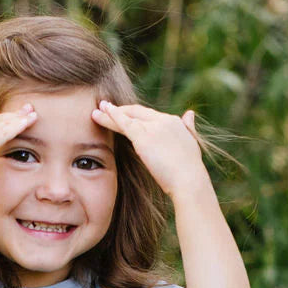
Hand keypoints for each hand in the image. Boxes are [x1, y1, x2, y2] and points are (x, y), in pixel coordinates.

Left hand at [91, 100, 207, 198]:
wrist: (189, 180)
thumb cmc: (190, 170)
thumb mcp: (191, 143)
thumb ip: (188, 127)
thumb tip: (189, 114)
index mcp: (173, 122)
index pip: (148, 115)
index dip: (134, 114)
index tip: (123, 113)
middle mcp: (163, 120)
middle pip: (137, 112)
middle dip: (120, 110)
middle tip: (104, 106)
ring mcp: (152, 127)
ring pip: (127, 117)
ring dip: (109, 113)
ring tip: (96, 111)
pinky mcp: (143, 138)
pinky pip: (123, 124)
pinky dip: (111, 117)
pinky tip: (100, 114)